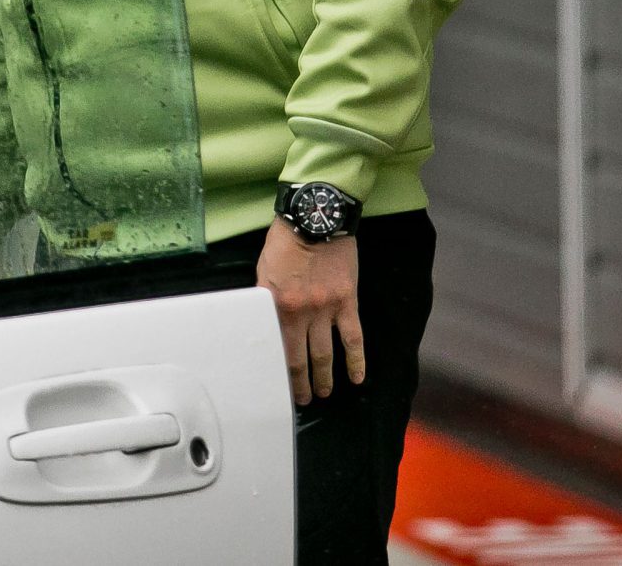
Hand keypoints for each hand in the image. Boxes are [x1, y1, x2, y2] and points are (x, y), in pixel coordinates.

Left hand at [257, 220, 362, 405]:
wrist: (315, 220)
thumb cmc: (285, 241)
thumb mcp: (264, 270)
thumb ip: (266, 299)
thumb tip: (264, 322)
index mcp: (275, 305)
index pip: (275, 346)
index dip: (276, 369)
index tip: (276, 385)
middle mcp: (299, 312)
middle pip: (299, 357)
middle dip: (300, 383)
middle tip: (302, 400)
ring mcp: (325, 309)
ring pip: (325, 354)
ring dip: (324, 378)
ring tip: (324, 394)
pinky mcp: (346, 302)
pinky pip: (353, 338)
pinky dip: (356, 361)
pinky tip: (357, 378)